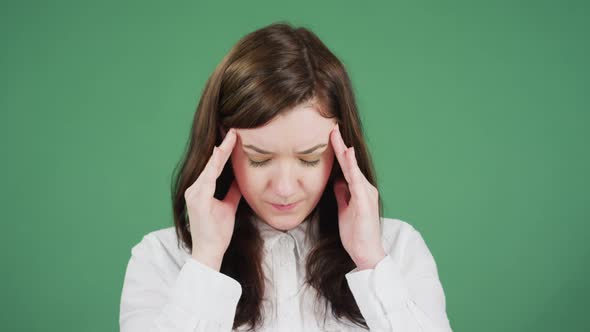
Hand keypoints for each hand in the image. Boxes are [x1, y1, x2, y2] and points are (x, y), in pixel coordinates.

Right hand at [184, 128, 241, 270]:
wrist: (209, 251)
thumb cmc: (217, 232)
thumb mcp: (228, 207)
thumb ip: (232, 192)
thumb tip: (240, 179)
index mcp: (201, 190)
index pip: (215, 166)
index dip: (225, 151)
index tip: (234, 137)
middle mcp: (195, 189)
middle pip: (211, 163)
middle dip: (223, 146)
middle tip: (234, 130)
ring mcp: (194, 194)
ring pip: (209, 167)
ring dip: (221, 152)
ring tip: (231, 137)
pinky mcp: (197, 200)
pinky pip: (207, 178)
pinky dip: (214, 165)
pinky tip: (220, 153)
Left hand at [330, 124, 385, 269]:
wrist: (366, 252)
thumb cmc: (356, 233)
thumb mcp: (345, 208)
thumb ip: (342, 193)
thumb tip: (336, 180)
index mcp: (359, 189)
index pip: (347, 166)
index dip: (338, 151)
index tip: (329, 135)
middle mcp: (365, 188)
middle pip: (350, 162)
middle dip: (340, 144)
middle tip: (332, 126)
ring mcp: (366, 193)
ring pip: (353, 168)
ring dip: (344, 151)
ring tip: (335, 134)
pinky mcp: (365, 201)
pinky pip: (356, 180)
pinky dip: (352, 166)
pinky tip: (348, 154)